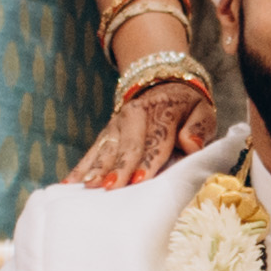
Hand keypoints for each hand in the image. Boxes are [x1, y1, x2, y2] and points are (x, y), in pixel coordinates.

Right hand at [69, 69, 222, 189]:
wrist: (163, 83)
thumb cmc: (187, 107)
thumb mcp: (202, 111)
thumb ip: (199, 128)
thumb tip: (190, 143)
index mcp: (163, 112)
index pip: (156, 140)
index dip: (148, 161)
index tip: (140, 179)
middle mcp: (135, 116)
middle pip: (127, 146)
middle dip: (118, 168)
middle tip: (110, 188)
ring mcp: (117, 123)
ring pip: (106, 148)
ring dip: (96, 168)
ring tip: (87, 186)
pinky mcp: (106, 132)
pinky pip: (92, 151)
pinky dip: (80, 167)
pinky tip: (68, 184)